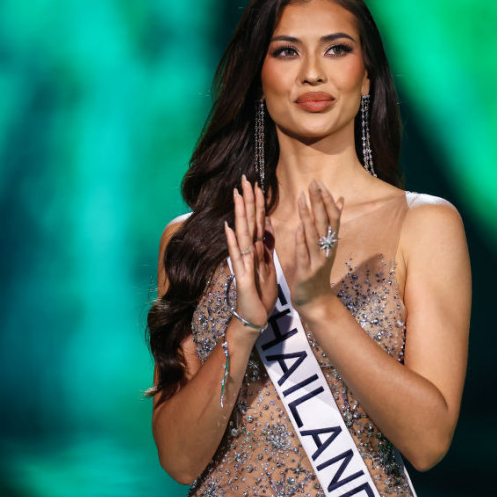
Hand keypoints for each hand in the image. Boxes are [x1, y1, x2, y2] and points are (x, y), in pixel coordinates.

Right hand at [224, 175, 276, 331]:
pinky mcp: (241, 276)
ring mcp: (242, 263)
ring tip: (237, 195)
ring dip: (239, 215)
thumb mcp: (268, 265)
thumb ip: (266, 245)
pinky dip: (232, 243)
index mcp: (256, 250)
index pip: (257, 221)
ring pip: (241, 234)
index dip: (257, 203)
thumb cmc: (260, 292)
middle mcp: (247, 253)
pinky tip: (228, 229)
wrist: (254, 317)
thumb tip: (266, 224)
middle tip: (245, 179)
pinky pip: (237, 257)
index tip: (257, 183)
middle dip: (247, 201)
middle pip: (247, 222)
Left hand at [290, 179, 343, 307]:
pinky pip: (304, 253)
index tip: (320, 184)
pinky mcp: (306, 272)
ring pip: (313, 235)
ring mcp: (317, 261)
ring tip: (302, 198)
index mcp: (331, 242)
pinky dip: (302, 240)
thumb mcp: (326, 246)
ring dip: (308, 215)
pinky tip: (298, 227)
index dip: (327, 200)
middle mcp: (327, 250)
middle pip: (324, 222)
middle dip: (318, 202)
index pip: (332, 217)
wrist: (315, 301)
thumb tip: (340, 200)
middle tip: (313, 183)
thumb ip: (330, 224)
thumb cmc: (317, 271)